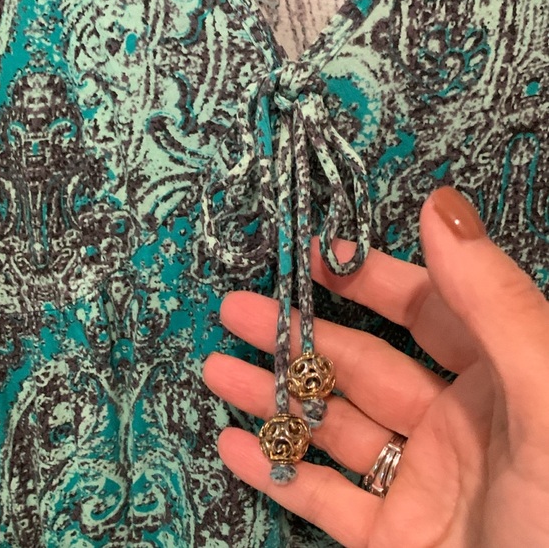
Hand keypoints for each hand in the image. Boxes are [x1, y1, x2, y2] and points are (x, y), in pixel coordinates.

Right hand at [203, 187, 548, 546]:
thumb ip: (496, 304)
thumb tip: (442, 207)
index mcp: (504, 378)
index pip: (425, 307)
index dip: (369, 277)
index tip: (313, 255)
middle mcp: (460, 423)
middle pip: (362, 363)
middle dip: (296, 334)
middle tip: (236, 309)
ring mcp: (423, 483)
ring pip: (335, 426)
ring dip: (273, 397)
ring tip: (217, 368)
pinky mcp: (396, 540)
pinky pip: (329, 500)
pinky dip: (280, 474)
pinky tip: (233, 446)